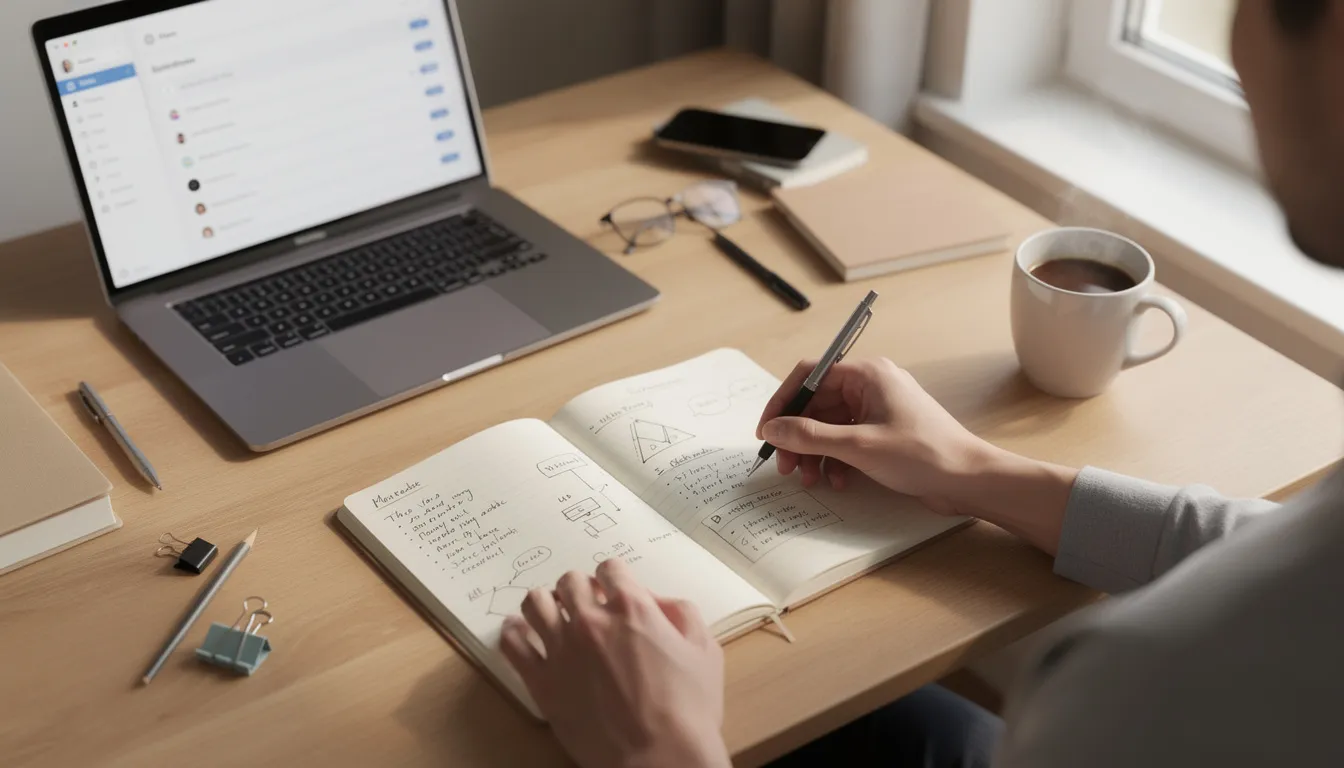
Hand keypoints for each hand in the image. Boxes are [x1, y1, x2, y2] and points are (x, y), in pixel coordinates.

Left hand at [500, 558, 730, 767]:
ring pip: (535, 602)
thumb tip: (656, 600)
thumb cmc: (689, 711)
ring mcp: (562, 650)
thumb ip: (681, 612)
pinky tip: (522, 634)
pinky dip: (514, 633)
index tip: (614, 590)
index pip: (610, 568)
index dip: (613, 577)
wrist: (660, 758)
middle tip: (587, 607)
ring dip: (546, 604)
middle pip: (570, 581)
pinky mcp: (542, 682)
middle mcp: (592, 621)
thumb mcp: (704, 650)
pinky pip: (512, 644)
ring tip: (553, 616)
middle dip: (580, 589)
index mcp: (632, 608)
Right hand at [756, 358, 991, 513]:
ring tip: (809, 480)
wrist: (970, 480)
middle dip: (797, 437)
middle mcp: (871, 386)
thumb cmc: (924, 454)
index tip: (766, 431)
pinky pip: (847, 440)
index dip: (783, 402)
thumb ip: (810, 436)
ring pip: (829, 426)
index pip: (809, 375)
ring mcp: (878, 410)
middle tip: (785, 466)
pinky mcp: (884, 433)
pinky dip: (836, 460)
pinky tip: (837, 481)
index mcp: (867, 374)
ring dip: (814, 453)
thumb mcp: (859, 446)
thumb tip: (773, 429)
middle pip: (817, 404)